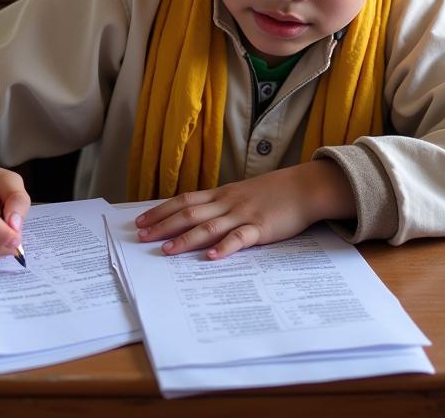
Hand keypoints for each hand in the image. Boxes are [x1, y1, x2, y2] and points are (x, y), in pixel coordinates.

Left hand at [134, 160, 355, 259]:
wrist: (304, 187)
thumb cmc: (273, 192)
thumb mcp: (242, 194)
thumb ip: (221, 205)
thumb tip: (196, 217)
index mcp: (222, 194)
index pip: (184, 200)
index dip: (161, 210)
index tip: (140, 220)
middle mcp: (228, 203)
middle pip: (189, 213)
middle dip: (163, 225)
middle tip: (141, 236)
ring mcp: (243, 214)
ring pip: (209, 226)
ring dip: (186, 239)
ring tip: (167, 251)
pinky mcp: (261, 227)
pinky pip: (240, 238)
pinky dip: (225, 247)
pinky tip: (212, 257)